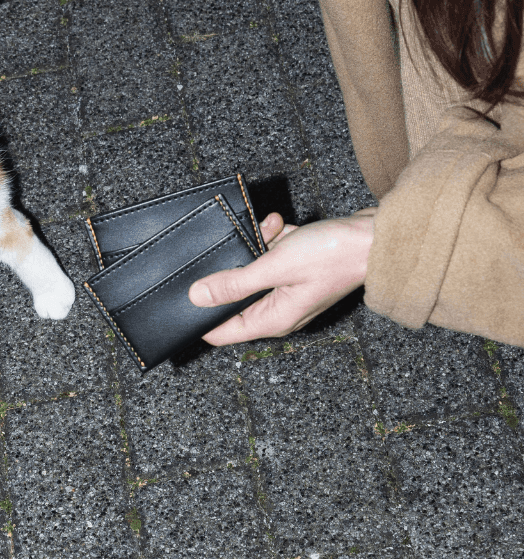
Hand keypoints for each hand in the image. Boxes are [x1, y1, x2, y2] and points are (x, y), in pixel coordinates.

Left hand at [188, 211, 375, 344]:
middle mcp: (279, 311)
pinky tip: (282, 226)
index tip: (181, 297)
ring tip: (272, 230)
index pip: (221, 332)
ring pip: (253, 269)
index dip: (200, 317)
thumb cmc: (334, 256)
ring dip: (256, 245)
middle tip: (237, 248)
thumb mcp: (276, 267)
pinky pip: (271, 256)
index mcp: (273, 320)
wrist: (375, 237)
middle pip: (234, 295)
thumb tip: (197, 297)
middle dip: (233, 268)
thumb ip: (234, 283)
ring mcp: (288, 291)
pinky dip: (272, 238)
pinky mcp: (296, 271)